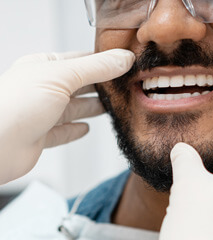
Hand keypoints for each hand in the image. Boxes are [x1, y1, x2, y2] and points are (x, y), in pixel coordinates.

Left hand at [0, 49, 134, 184]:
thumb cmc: (17, 106)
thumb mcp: (62, 76)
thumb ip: (95, 69)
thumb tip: (123, 59)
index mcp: (42, 66)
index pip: (79, 60)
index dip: (102, 62)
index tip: (123, 65)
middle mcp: (41, 89)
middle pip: (78, 85)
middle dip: (100, 86)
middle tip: (122, 87)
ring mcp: (41, 113)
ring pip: (72, 109)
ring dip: (91, 108)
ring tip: (111, 107)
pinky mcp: (41, 137)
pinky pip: (63, 132)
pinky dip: (76, 130)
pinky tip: (86, 128)